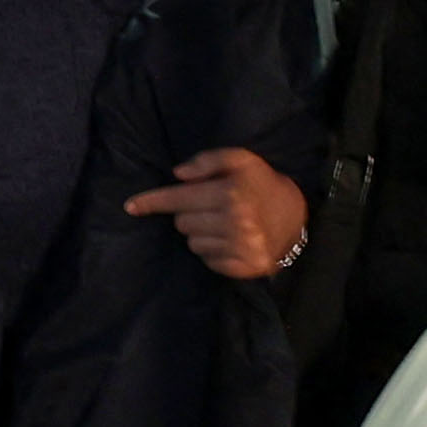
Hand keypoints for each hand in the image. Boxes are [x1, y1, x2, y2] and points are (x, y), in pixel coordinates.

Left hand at [127, 148, 308, 279]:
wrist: (295, 217)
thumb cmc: (261, 184)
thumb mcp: (241, 159)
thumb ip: (208, 160)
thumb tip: (177, 175)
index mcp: (229, 193)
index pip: (179, 198)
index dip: (152, 202)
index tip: (130, 206)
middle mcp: (233, 221)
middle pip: (181, 223)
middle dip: (188, 214)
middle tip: (209, 207)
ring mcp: (239, 247)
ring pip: (192, 243)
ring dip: (199, 234)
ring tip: (221, 224)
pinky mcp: (243, 267)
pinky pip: (207, 260)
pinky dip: (212, 251)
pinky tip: (229, 240)